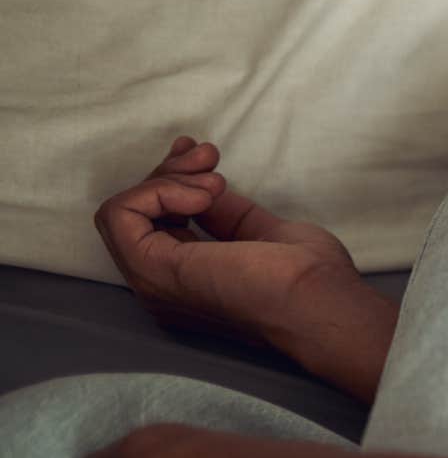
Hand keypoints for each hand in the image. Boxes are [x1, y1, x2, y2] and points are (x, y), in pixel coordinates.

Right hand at [94, 136, 364, 348]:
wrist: (318, 301)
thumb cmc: (306, 276)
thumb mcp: (260, 232)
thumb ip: (225, 214)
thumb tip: (204, 187)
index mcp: (187, 281)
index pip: (155, 223)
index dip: (174, 182)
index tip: (208, 158)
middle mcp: (162, 286)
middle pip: (138, 214)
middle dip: (170, 172)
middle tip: (209, 156)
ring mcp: (153, 283)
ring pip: (123, 211)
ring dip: (167, 179)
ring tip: (215, 179)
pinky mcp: (152, 272)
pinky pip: (119, 215)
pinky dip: (156, 192)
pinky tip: (201, 195)